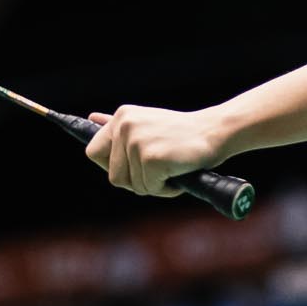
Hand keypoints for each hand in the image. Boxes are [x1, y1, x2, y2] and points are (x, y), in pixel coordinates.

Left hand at [85, 106, 226, 198]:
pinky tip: (179, 172)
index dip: (111, 166)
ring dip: (154, 185)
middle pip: (113, 176)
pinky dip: (166, 188)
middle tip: (160, 169)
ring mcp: (137, 142)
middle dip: (136, 181)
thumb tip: (90, 117)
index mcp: (122, 117)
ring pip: (133, 185)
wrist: (216, 132)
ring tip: (172, 167)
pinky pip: (150, 188)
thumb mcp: (147, 124)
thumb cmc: (183, 134)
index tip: (131, 168)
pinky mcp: (151, 158)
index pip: (94, 151)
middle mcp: (125, 126)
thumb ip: (120, 127)